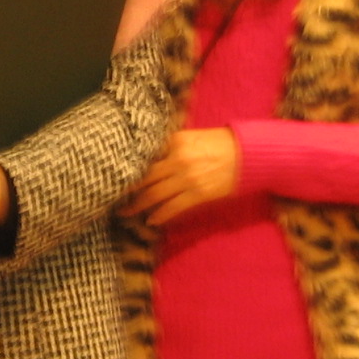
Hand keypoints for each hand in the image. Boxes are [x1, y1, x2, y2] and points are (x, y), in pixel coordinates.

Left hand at [125, 128, 242, 226]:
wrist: (248, 154)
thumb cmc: (219, 143)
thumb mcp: (192, 136)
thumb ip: (170, 145)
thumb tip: (150, 157)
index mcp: (174, 142)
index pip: (144, 156)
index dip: (129, 168)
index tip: (115, 175)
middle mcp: (177, 159)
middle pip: (144, 178)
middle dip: (126, 190)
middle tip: (111, 197)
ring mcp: (187, 178)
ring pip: (154, 195)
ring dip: (137, 206)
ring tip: (125, 213)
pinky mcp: (198, 194)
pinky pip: (173, 208)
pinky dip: (160, 215)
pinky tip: (151, 221)